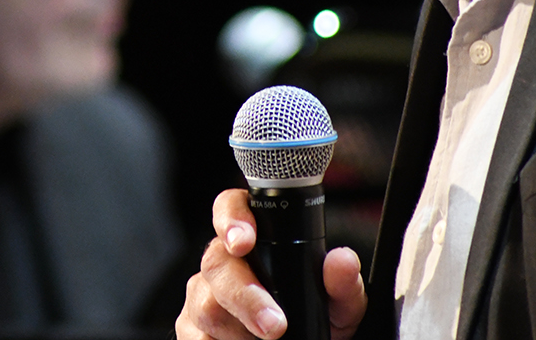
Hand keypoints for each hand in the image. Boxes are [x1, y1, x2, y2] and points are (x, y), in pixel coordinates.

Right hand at [176, 189, 367, 339]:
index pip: (230, 207)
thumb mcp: (338, 304)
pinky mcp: (193, 330)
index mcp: (254, 238)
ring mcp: (202, 295)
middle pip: (216, 263)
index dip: (231, 218)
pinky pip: (197, 338)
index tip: (244, 240)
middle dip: (244, 295)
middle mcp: (223, 261)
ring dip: (238, 330)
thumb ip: (342, 282)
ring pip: (205, 306)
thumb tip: (341, 261)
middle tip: (274, 324)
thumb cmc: (316, 320)